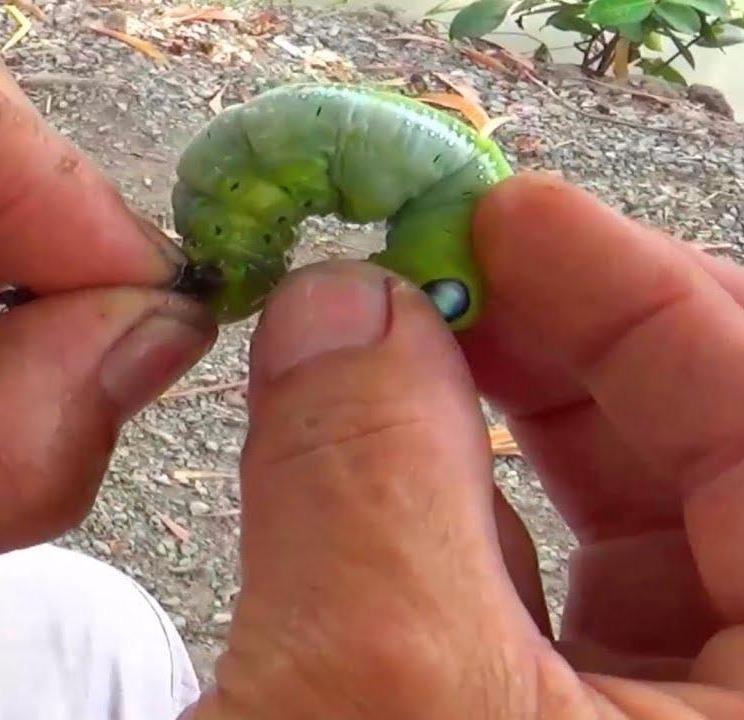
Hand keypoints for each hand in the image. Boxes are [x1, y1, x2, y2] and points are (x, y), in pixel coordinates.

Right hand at [184, 173, 743, 717]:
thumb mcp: (372, 686)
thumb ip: (363, 475)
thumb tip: (336, 302)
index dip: (639, 296)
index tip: (499, 215)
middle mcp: (740, 703)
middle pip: (706, 459)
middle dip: (559, 349)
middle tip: (432, 279)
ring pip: (619, 524)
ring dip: (493, 427)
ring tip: (382, 366)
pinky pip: (545, 593)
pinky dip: (452, 516)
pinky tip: (373, 490)